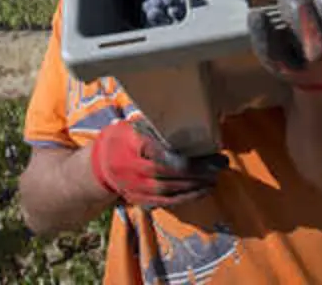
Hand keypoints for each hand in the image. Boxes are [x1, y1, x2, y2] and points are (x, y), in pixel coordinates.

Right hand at [89, 119, 228, 207]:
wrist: (100, 166)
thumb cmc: (123, 139)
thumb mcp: (135, 126)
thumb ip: (156, 126)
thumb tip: (190, 119)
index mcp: (132, 147)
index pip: (162, 154)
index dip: (187, 157)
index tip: (209, 153)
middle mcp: (133, 170)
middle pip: (170, 173)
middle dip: (198, 171)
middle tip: (221, 165)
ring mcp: (136, 189)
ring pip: (170, 190)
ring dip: (196, 185)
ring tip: (216, 177)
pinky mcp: (141, 201)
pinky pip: (167, 202)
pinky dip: (188, 198)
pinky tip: (204, 190)